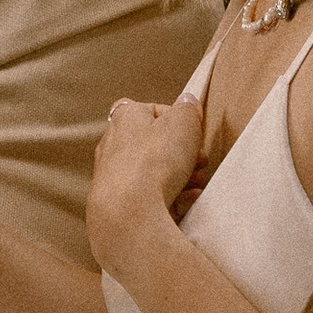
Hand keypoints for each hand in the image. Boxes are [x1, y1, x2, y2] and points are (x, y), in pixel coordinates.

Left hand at [86, 95, 204, 275]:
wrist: (128, 211)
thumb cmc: (153, 161)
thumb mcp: (183, 123)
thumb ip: (188, 109)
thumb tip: (188, 101)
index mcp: (125, 118)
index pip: (148, 109)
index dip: (174, 119)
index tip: (193, 131)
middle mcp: (113, 145)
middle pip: (154, 144)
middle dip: (182, 153)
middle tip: (200, 160)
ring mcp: (114, 176)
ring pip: (154, 172)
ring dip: (181, 176)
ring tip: (196, 183)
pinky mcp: (118, 203)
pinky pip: (150, 197)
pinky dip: (171, 197)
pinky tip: (187, 200)